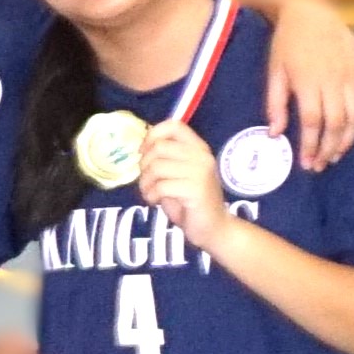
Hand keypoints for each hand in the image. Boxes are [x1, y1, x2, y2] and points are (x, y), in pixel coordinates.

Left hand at [133, 119, 237, 256]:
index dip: (152, 135)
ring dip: (145, 183)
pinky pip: (161, 186)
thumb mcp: (175, 174)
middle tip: (147, 181)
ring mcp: (200, 172)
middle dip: (144, 165)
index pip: (174, 125)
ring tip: (150, 193)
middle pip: (159, 148)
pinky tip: (156, 201)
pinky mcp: (196, 190)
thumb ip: (164, 158)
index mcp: (198, 148)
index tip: (144, 152)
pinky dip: (151, 195)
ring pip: (156, 167)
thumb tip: (141, 147)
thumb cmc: (189, 201)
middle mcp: (202, 156)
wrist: (213, 227)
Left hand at [263, 0, 353, 167]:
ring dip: (348, 139)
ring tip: (337, 153)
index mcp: (308, 83)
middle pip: (337, 124)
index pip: (314, 123)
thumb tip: (275, 134)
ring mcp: (351, 76)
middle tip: (321, 165)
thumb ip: (275, 104)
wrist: (312, 12)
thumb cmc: (287, 43)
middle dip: (329, 149)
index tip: (307, 163)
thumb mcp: (274, 72)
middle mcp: (333, 82)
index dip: (311, 146)